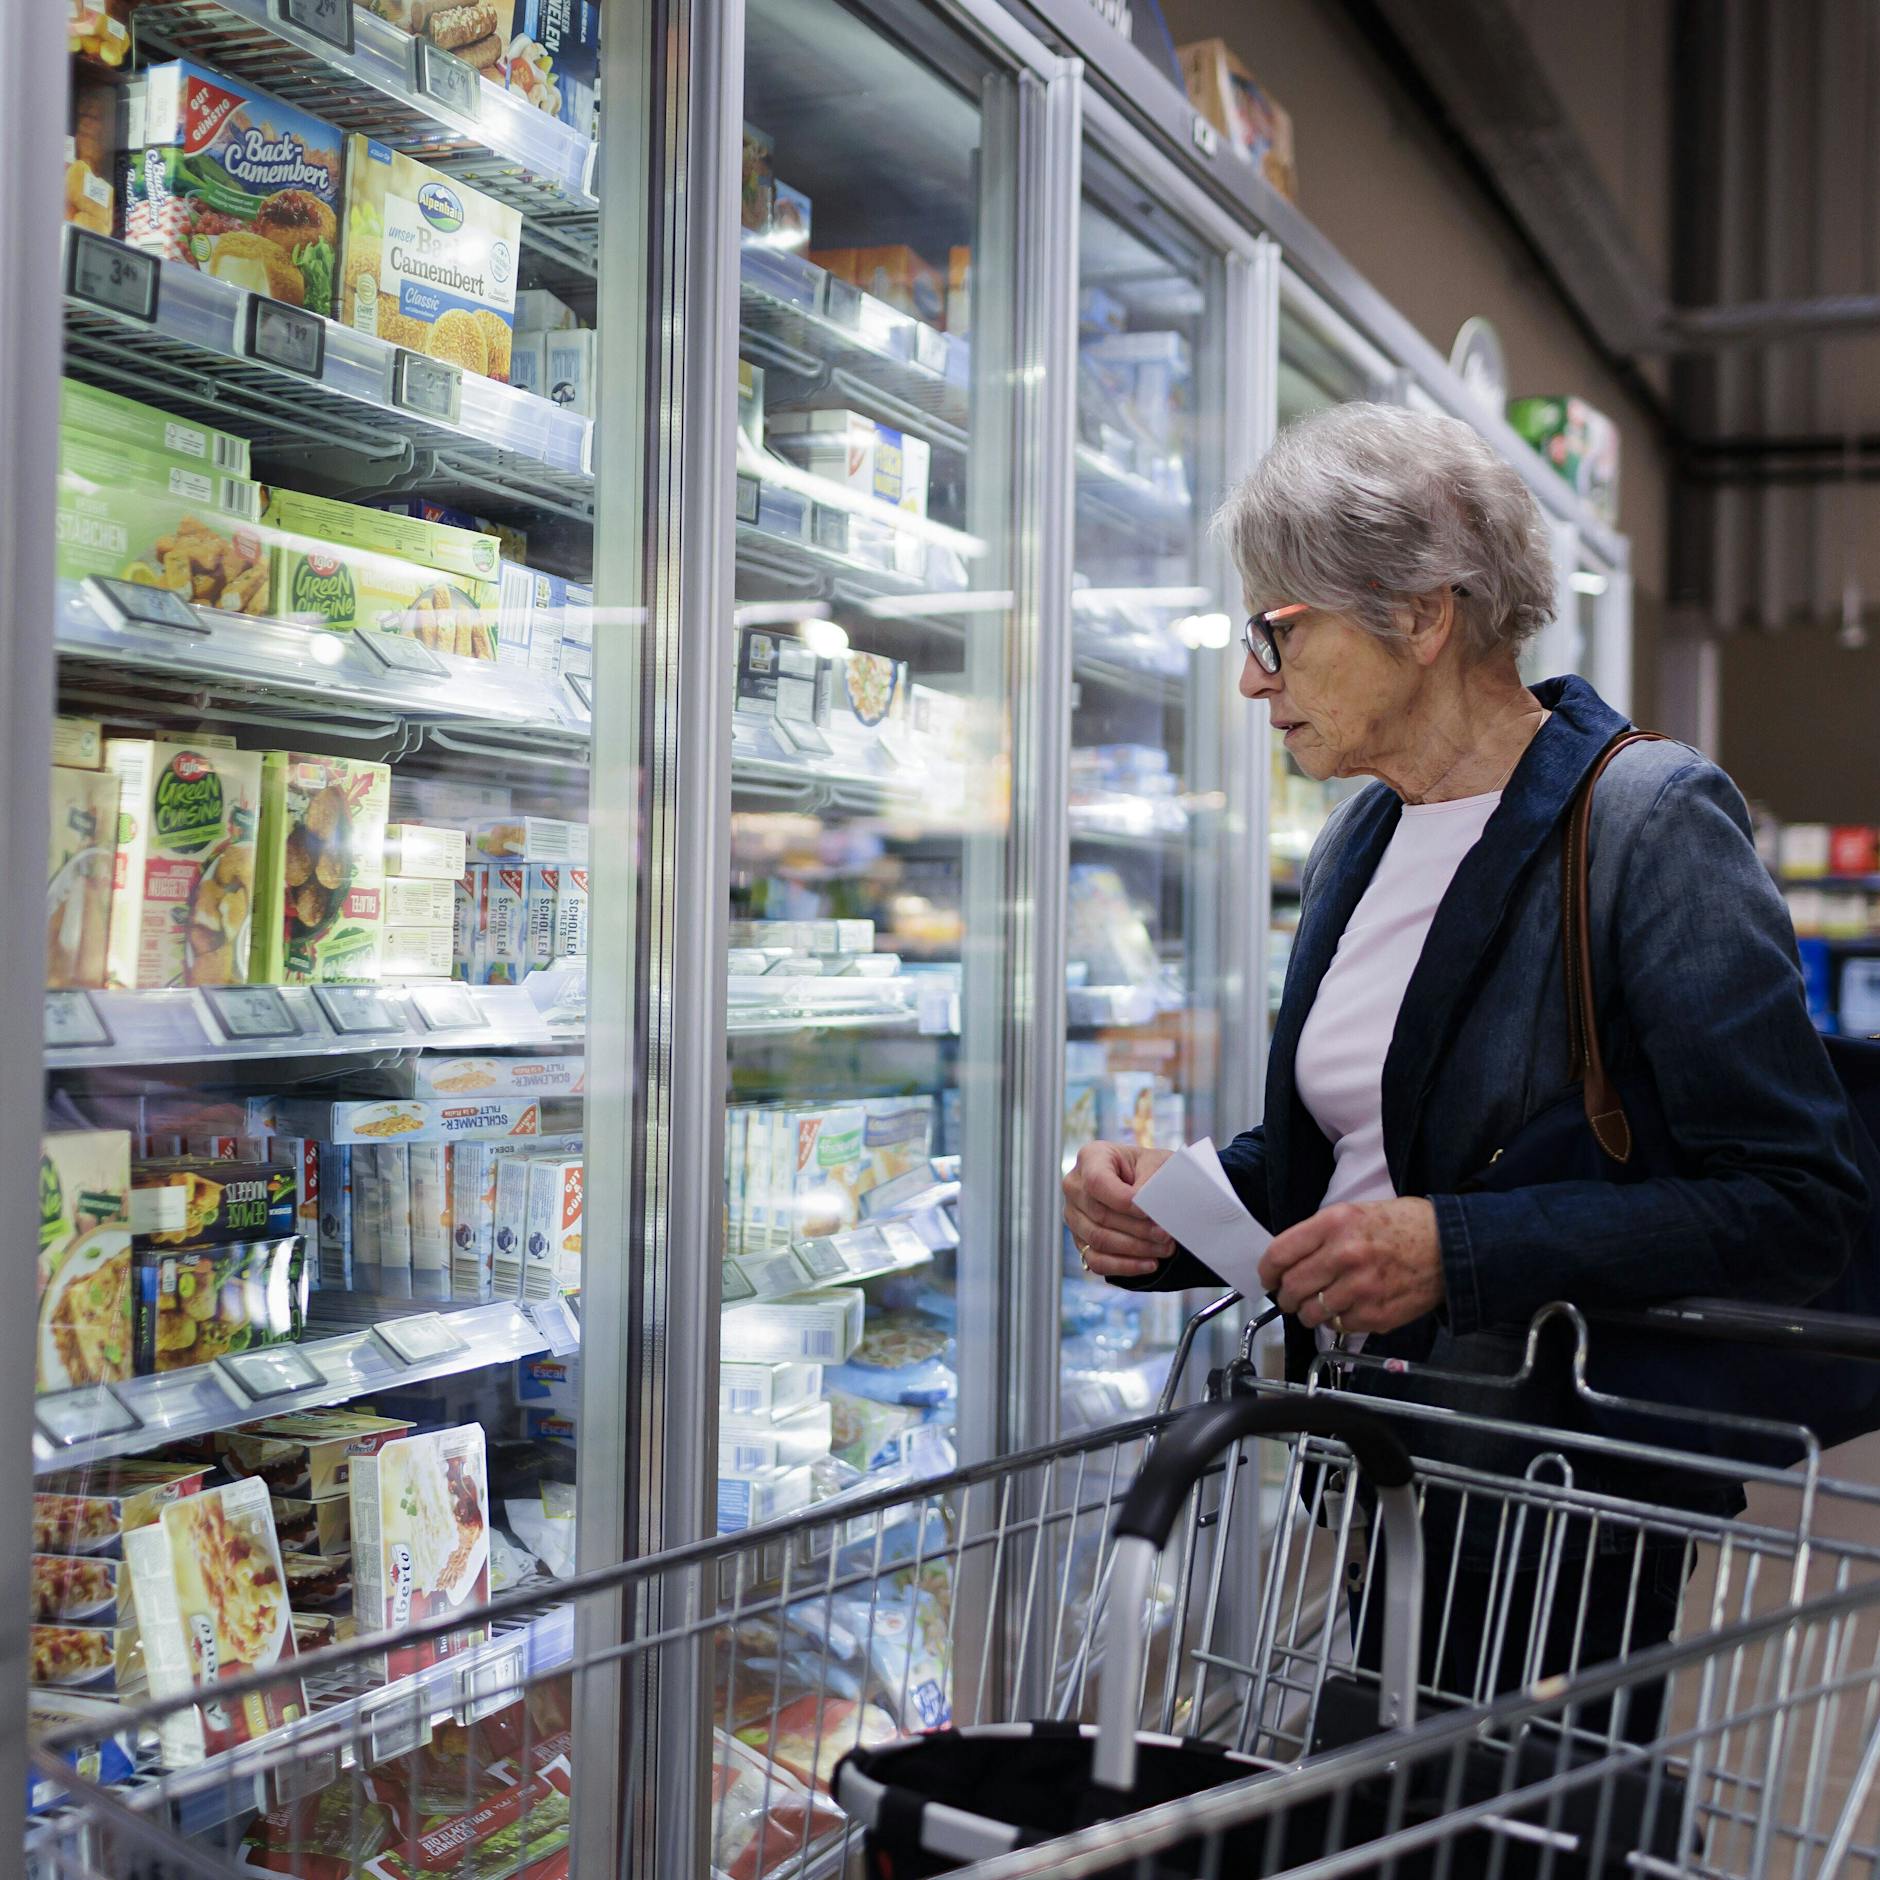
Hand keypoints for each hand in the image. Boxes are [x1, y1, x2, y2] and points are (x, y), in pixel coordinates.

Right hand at [1063, 1142, 1175, 1278]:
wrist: (1149, 1183)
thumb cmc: (1152, 1170)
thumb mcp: (1157, 1165)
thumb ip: (1150, 1184)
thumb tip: (1147, 1212)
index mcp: (1091, 1157)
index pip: (1098, 1183)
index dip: (1124, 1202)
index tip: (1151, 1213)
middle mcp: (1075, 1186)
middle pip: (1100, 1215)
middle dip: (1138, 1229)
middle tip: (1166, 1235)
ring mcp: (1074, 1215)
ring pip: (1098, 1240)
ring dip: (1135, 1249)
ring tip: (1165, 1249)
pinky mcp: (1080, 1240)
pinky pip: (1096, 1261)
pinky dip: (1125, 1266)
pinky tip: (1150, 1264)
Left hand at [1259, 1198, 1443, 1334]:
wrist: (1450, 1246)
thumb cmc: (1403, 1225)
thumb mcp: (1355, 1212)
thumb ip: (1320, 1234)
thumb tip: (1289, 1260)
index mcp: (1334, 1224)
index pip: (1280, 1253)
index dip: (1267, 1270)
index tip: (1268, 1278)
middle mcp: (1344, 1255)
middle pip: (1292, 1287)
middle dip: (1285, 1296)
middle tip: (1289, 1297)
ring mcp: (1361, 1289)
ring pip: (1312, 1313)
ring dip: (1308, 1313)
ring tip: (1315, 1307)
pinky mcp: (1377, 1315)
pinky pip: (1339, 1326)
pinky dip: (1336, 1322)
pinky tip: (1345, 1310)